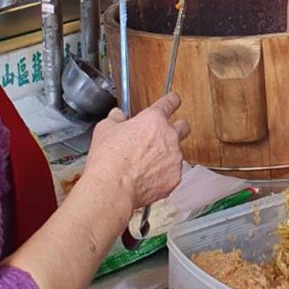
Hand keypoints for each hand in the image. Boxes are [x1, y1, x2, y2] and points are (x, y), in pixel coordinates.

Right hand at [82, 94, 188, 220]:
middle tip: (163, 135)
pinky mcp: (174, 178)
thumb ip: (115, 119)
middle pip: (184, 126)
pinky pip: (172, 173)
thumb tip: (117, 116)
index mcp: (154, 120)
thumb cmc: (109, 159)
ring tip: (146, 165)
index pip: (170, 102)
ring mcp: (174, 158)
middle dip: (176, 128)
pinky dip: (163, 175)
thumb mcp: (105, 129)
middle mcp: (169, 136)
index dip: (172, 100)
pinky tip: (147, 178)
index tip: (173, 101)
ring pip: (176, 153)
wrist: (113, 188)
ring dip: (166, 155)